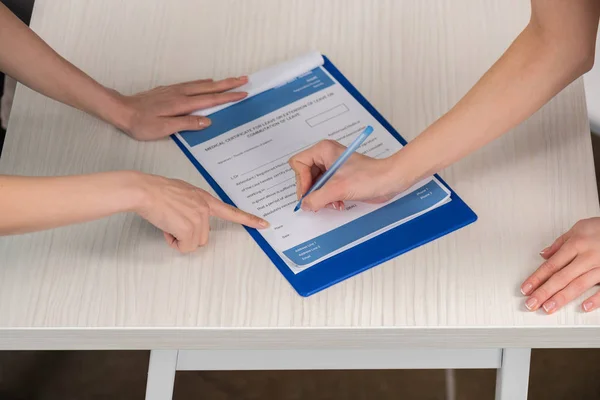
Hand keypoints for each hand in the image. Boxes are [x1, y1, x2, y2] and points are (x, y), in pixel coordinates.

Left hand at [114, 77, 248, 140]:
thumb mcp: (164, 128)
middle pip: (209, 87)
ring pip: (201, 84)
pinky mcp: (168, 91)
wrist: (121, 110)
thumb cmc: (141, 123)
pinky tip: (206, 83)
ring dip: (218, 82)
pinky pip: (192, 84)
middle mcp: (181, 93)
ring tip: (231, 80)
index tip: (243, 94)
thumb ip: (186, 123)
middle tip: (244, 79)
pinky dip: (204, 83)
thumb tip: (207, 120)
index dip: (228, 97)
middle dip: (228, 83)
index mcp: (182, 103)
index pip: (210, 99)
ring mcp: (174, 90)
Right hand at [134, 172, 268, 252]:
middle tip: (173, 222)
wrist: (145, 191)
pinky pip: (184, 247)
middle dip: (187, 235)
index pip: (231, 211)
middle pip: (203, 236)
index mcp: (205, 199)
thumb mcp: (182, 193)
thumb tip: (188, 219)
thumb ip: (192, 205)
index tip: (264, 224)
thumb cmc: (157, 192)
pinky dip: (174, 242)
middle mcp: (205, 208)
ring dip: (179, 238)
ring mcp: (199, 218)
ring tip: (168, 222)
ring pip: (193, 243)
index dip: (249, 219)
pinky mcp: (190, 228)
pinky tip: (166, 228)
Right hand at [288, 139, 402, 210]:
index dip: (301, 180)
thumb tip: (304, 205)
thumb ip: (317, 198)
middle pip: (304, 176)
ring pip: (314, 186)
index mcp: (323, 150)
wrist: (390, 180)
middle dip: (312, 192)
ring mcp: (332, 168)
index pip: (298, 163)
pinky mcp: (339, 178)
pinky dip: (328, 199)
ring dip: (321, 198)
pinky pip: (324, 190)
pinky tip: (338, 203)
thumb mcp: (338, 188)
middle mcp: (325, 157)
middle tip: (318, 202)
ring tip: (332, 203)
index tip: (309, 193)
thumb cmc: (369, 176)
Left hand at [520, 218, 599, 313]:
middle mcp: (587, 257)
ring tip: (548, 307)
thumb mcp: (579, 228)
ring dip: (562, 297)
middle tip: (531, 303)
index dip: (537, 278)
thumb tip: (544, 254)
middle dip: (544, 292)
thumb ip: (560, 242)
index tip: (526, 288)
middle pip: (561, 277)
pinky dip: (595, 299)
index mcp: (576, 245)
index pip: (551, 265)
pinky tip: (584, 307)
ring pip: (579, 284)